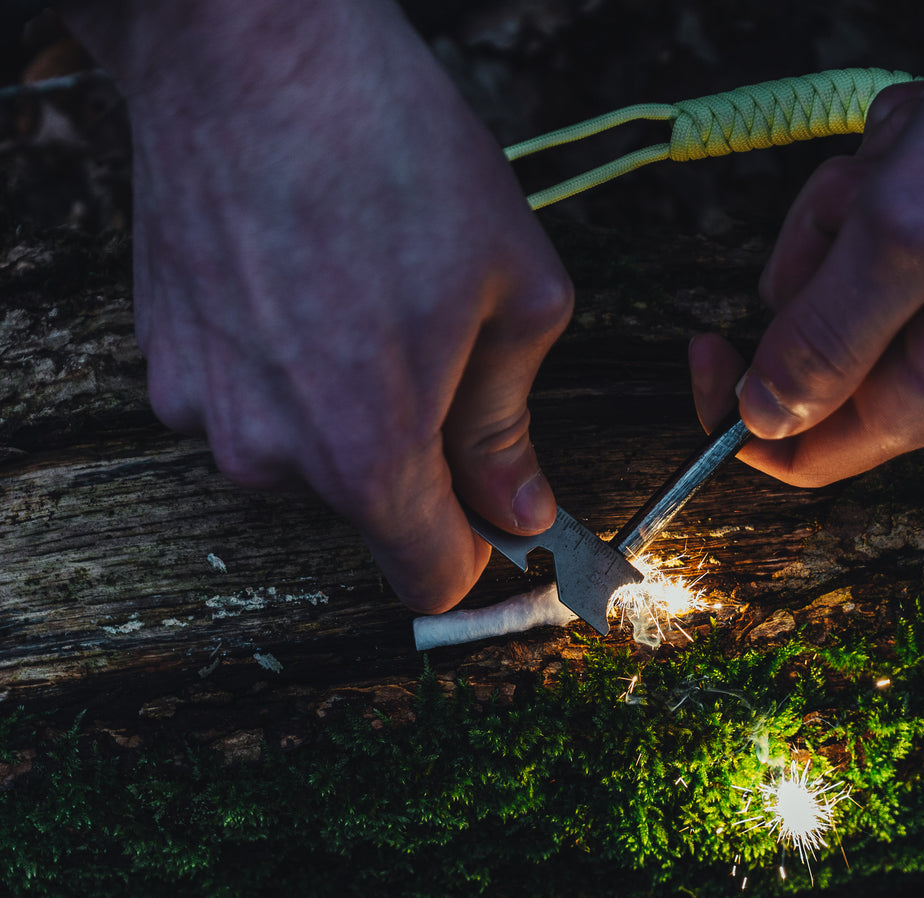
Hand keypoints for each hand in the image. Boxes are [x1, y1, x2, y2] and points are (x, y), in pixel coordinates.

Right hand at [61, 0, 571, 611]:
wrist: (249, 47)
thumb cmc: (394, 152)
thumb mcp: (513, 288)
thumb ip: (510, 422)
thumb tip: (520, 505)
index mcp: (366, 448)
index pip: (428, 578)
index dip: (479, 557)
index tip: (501, 523)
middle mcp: (269, 451)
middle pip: (370, 506)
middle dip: (418, 452)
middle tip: (440, 342)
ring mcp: (202, 406)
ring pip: (308, 449)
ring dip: (348, 401)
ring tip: (364, 290)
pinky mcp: (163, 357)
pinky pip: (252, 397)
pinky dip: (288, 364)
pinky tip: (305, 278)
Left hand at [691, 0, 923, 485]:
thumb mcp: (909, 232)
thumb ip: (828, 336)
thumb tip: (759, 421)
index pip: (799, 452)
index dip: (734, 413)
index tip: (706, 331)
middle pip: (812, 340)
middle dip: (815, 254)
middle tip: (869, 194)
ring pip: (843, 265)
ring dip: (858, 195)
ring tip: (922, 146)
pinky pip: (887, 213)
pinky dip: (898, 162)